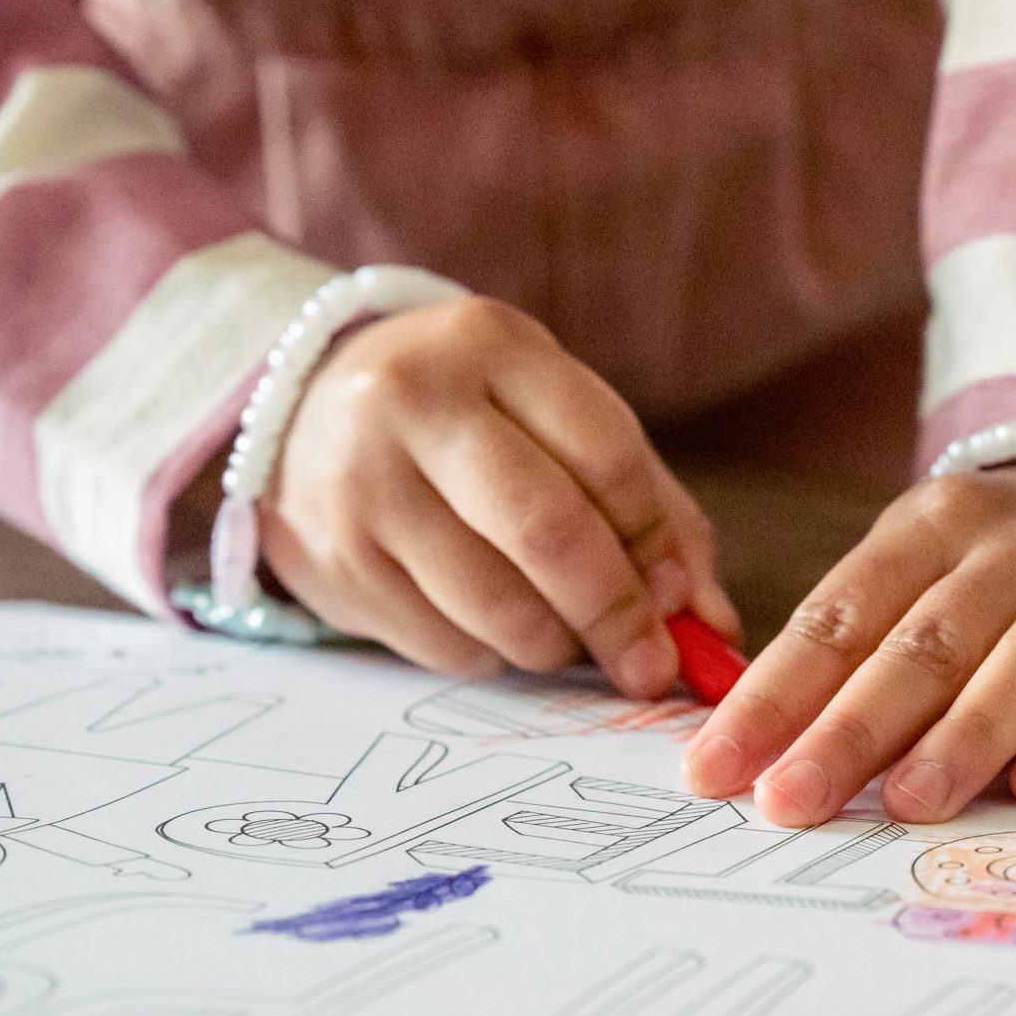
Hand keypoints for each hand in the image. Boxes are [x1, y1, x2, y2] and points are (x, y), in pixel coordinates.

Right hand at [261, 297, 736, 698]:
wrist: (303, 406)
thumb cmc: (473, 420)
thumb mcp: (562, 422)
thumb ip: (652, 511)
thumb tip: (712, 627)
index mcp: (492, 347)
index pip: (606, 458)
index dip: (656, 542)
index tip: (682, 599)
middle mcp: (414, 403)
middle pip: (547, 532)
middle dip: (617, 615)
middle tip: (650, 667)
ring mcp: (361, 483)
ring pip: (495, 604)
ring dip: (556, 645)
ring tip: (570, 638)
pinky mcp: (333, 560)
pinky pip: (443, 643)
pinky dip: (492, 655)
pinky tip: (495, 628)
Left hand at [680, 469, 1015, 825]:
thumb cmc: (1010, 574)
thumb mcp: (924, 577)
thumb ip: (853, 651)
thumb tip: (749, 752)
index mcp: (941, 523)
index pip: (844, 612)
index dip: (776, 694)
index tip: (715, 770)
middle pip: (932, 641)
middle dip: (853, 727)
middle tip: (792, 800)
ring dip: (969, 733)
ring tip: (909, 802)